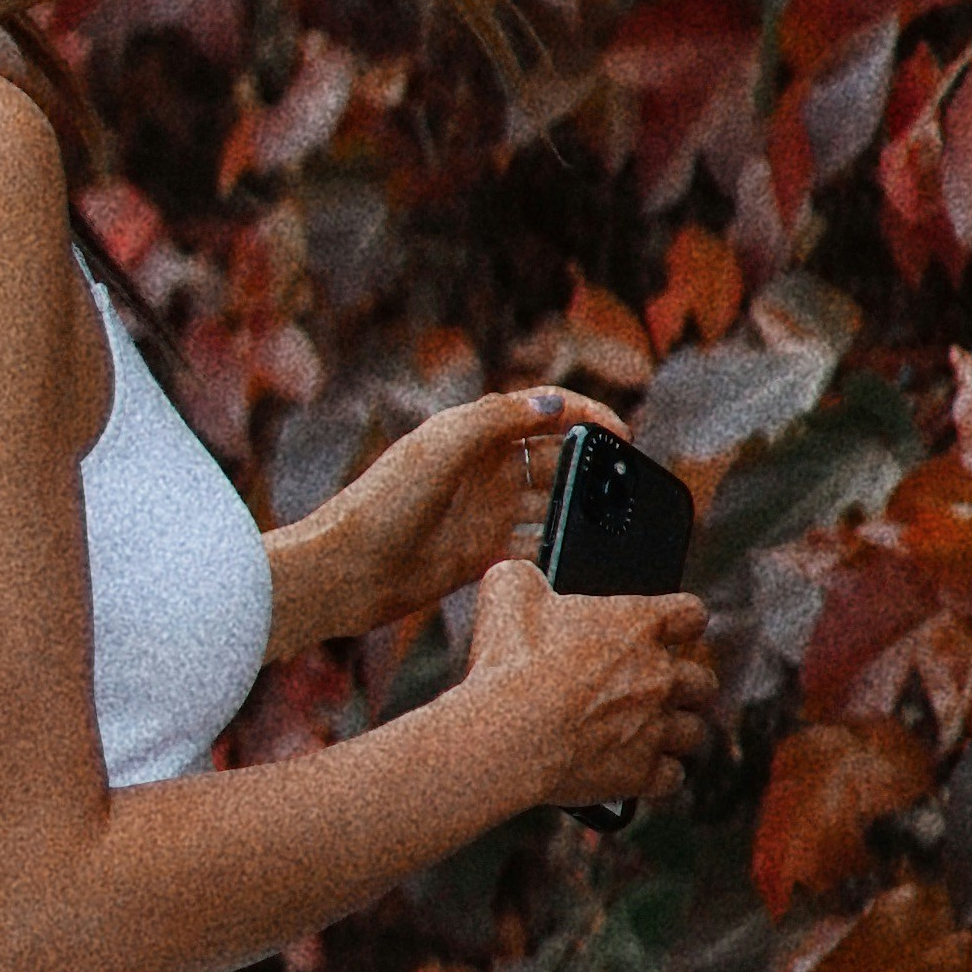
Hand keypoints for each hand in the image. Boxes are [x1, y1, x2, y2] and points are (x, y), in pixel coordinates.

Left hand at [279, 382, 617, 653]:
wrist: (346, 569)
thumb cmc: (384, 501)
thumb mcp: (443, 444)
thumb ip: (498, 417)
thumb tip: (553, 402)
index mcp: (474, 432)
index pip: (543, 411)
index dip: (585, 416)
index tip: (622, 435)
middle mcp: (484, 469)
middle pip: (554, 459)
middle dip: (590, 466)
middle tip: (625, 486)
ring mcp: (485, 513)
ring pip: (550, 504)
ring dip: (579, 509)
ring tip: (610, 522)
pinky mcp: (482, 555)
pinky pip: (534, 547)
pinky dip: (558, 548)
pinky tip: (580, 556)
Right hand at [460, 540, 722, 818]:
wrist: (508, 734)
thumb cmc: (511, 661)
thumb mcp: (508, 593)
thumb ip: (527, 576)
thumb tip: (524, 578)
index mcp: (640, 626)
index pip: (692, 614)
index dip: (682, 620)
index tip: (668, 629)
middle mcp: (660, 676)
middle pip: (702, 681)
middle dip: (684, 684)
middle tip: (655, 688)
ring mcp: (656, 728)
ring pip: (693, 732)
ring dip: (674, 731)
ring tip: (646, 732)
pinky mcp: (641, 774)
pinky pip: (673, 777)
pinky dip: (658, 775)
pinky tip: (637, 769)